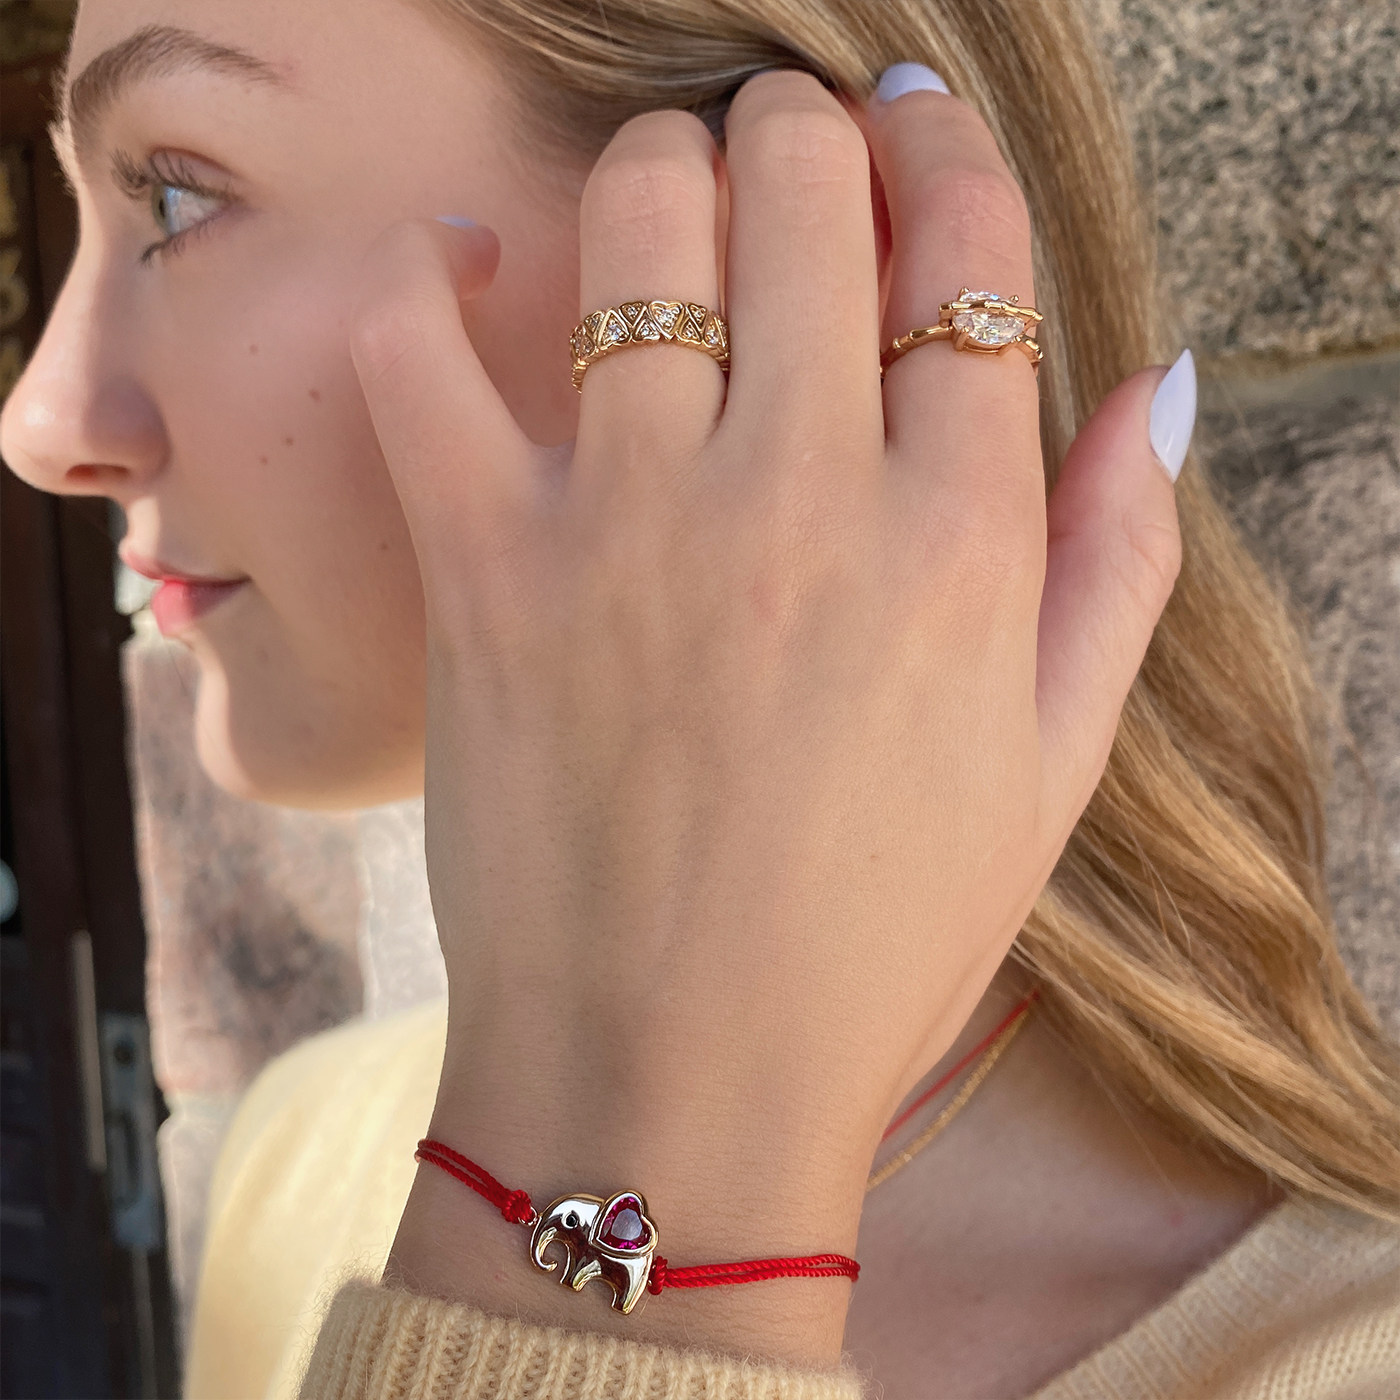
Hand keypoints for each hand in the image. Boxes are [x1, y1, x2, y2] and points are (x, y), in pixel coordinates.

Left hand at [351, 70, 1180, 1365]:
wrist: (672, 1077)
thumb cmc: (874, 940)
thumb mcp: (1051, 771)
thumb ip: (1115, 566)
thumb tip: (1155, 389)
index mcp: (957, 543)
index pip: (966, 261)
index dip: (948, 161)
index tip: (920, 129)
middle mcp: (800, 499)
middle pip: (807, 194)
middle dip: (807, 134)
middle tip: (792, 147)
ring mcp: (630, 521)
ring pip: (643, 223)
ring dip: (664, 165)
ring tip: (671, 186)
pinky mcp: (488, 569)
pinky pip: (420, 352)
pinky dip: (425, 276)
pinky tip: (458, 260)